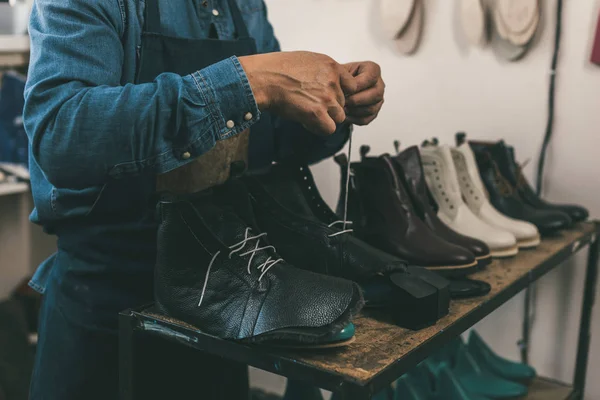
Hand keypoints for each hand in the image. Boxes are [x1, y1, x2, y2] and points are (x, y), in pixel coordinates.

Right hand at [239, 51, 357, 134]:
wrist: (263, 79)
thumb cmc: (277, 69)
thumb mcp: (307, 60)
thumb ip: (324, 71)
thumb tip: (328, 81)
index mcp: (332, 66)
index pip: (351, 86)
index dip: (339, 94)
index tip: (327, 96)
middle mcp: (332, 81)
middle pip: (343, 103)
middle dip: (330, 107)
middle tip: (311, 105)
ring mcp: (326, 98)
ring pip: (339, 117)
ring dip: (326, 119)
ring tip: (308, 114)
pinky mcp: (317, 113)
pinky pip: (329, 128)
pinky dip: (319, 128)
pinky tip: (307, 121)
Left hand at [342, 61, 384, 124]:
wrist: (338, 87)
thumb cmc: (339, 77)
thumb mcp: (339, 72)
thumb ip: (343, 78)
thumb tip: (343, 91)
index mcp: (372, 69)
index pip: (371, 77)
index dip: (358, 85)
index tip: (346, 89)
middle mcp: (379, 84)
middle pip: (376, 95)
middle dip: (356, 100)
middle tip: (342, 102)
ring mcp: (378, 100)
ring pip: (371, 109)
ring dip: (354, 110)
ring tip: (340, 109)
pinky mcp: (373, 113)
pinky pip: (366, 119)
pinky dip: (353, 119)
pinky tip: (343, 115)